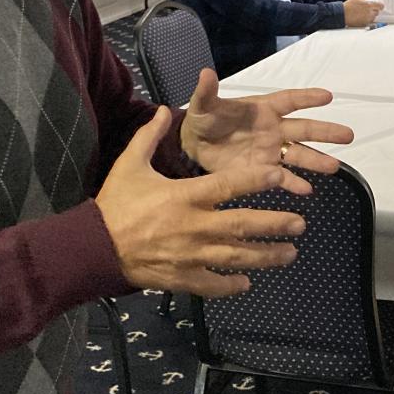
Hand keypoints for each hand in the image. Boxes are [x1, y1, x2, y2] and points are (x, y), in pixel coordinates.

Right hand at [95, 107, 304, 295]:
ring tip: (290, 254)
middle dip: (275, 225)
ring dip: (266, 256)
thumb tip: (164, 109)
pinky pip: (214, 284)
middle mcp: (194, 226)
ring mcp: (191, 256)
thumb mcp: (129, 164)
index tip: (279, 174)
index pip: (228, 185)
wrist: (93, 247)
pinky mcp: (182, 278)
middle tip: (300, 223)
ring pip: (237, 258)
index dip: (256, 179)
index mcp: (185, 196)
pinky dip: (232, 285)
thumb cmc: (115, 204)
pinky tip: (248, 281)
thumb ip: (149, 136)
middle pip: (243, 225)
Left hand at [181, 68, 352, 193]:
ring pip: (299, 154)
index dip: (308, 98)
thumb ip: (208, 91)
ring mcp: (271, 151)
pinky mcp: (263, 170)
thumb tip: (206, 72)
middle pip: (304, 129)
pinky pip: (282, 177)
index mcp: (263, 108)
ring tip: (335, 167)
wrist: (194, 146)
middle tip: (349, 135)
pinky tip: (307, 190)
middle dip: (326, 131)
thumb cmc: (205, 119)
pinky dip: (294, 183)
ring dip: (317, 160)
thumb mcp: (204, 104)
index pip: (290, 100)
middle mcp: (274, 129)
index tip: (328, 97)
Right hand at [343, 0, 383, 27]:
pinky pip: (369, 22)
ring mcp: (367, 19)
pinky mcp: (365, 24)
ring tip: (363, 13)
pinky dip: (367, 20)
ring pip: (374, 17)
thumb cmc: (349, 5)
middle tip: (367, 8)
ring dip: (371, 15)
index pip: (381, 6)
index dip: (379, 5)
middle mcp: (370, 13)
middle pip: (377, 12)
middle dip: (374, 10)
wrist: (342, 15)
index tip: (377, 4)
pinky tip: (361, 17)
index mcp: (369, 5)